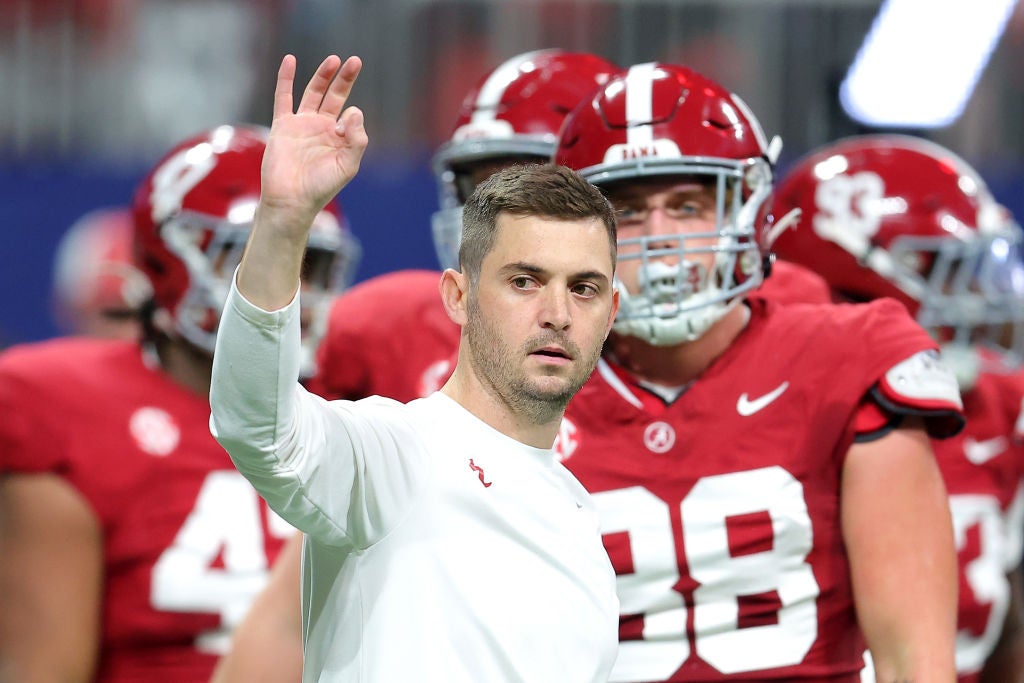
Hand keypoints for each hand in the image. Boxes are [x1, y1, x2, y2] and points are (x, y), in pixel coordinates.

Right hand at [259, 54, 367, 234]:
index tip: (342, 131)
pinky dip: (286, 78)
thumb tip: (354, 110)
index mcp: (340, 138)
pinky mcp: (283, 125)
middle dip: (345, 79)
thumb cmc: (320, 187)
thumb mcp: (347, 166)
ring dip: (323, 75)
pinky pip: (283, 97)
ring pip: (314, 92)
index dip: (351, 118)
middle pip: (335, 96)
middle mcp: (322, 128)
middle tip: (355, 61)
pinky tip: (290, 60)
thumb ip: (357, 140)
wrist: (291, 200)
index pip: (351, 116)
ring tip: (334, 59)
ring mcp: (302, 124)